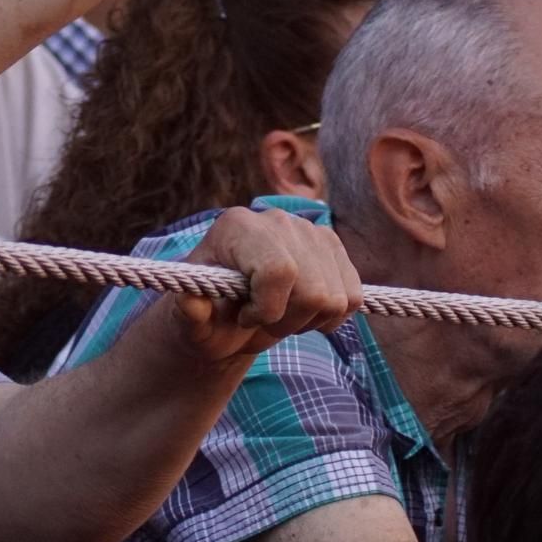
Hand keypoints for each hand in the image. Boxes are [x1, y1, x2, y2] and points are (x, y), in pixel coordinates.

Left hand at [167, 207, 361, 362]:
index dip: (267, 308)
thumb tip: (191, 303)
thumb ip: (189, 313)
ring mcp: (309, 229)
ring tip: (278, 315)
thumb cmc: (207, 318)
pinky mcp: (332, 246)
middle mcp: (275, 219)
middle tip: (261, 320)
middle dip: (286, 320)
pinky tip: (301, 312)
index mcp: (235, 227)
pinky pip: (352, 297)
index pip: (279, 270)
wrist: (227, 318)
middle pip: (313, 290)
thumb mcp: (189, 321)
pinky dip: (330, 317)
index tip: (245, 317)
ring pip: (336, 299)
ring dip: (307, 321)